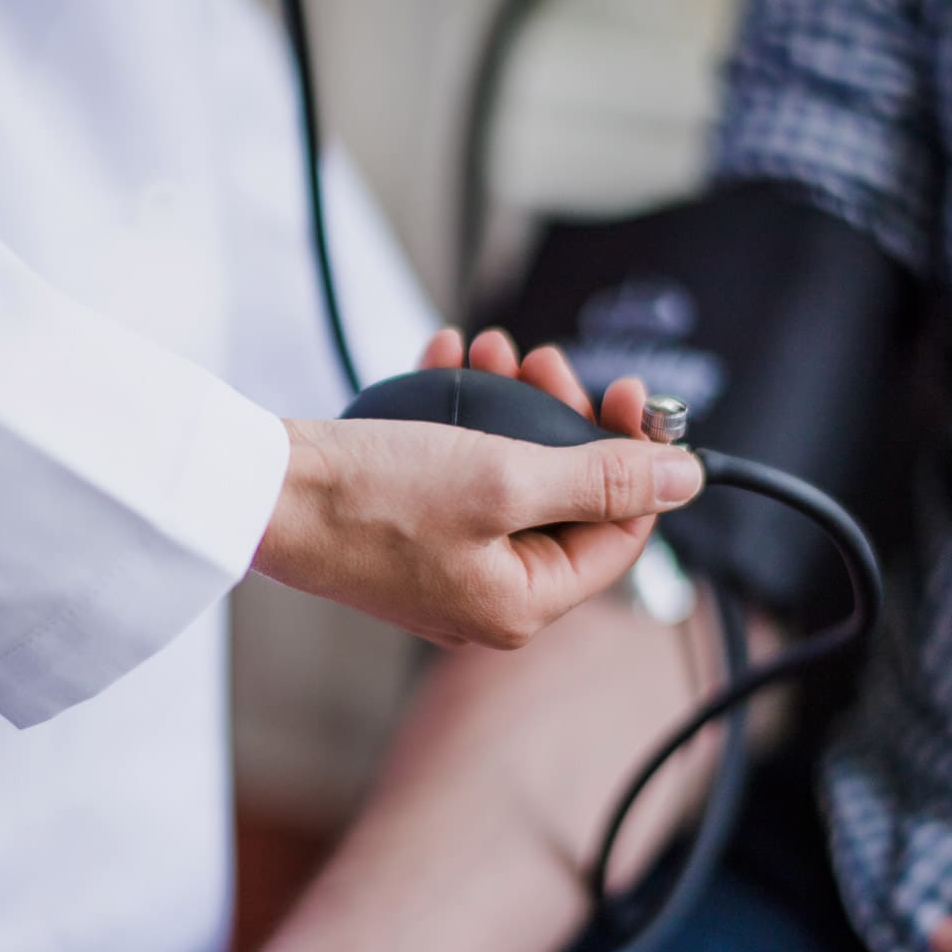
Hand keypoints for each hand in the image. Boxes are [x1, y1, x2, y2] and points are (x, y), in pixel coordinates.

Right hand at [252, 328, 701, 648]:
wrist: (265, 492)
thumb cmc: (373, 496)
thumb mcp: (505, 480)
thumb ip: (602, 480)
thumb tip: (686, 480)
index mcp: (524, 602)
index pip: (621, 535)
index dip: (636, 461)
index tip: (629, 396)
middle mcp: (492, 594)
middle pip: (567, 501)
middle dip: (564, 419)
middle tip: (546, 363)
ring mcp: (452, 565)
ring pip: (515, 477)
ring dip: (513, 405)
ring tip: (492, 349)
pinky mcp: (417, 532)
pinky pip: (464, 473)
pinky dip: (467, 417)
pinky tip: (452, 360)